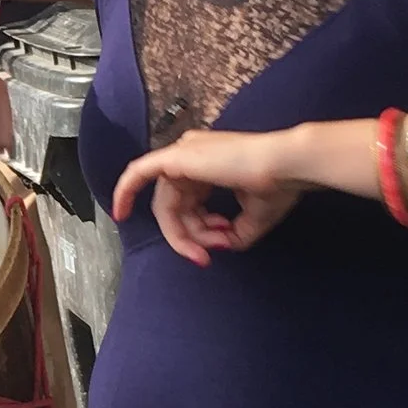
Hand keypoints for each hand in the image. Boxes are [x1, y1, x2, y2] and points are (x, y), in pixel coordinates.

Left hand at [112, 127, 307, 264]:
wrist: (287, 165)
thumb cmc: (278, 184)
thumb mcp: (253, 217)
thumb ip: (232, 233)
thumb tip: (223, 245)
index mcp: (209, 163)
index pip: (191, 204)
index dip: (202, 231)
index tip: (224, 244)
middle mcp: (193, 154)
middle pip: (177, 207)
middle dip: (193, 235)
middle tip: (209, 254)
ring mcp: (182, 154)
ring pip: (167, 205)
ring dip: (186, 233)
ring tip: (210, 245)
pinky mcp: (175, 159)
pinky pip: (137, 175)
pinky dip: (125, 192)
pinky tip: (120, 213)